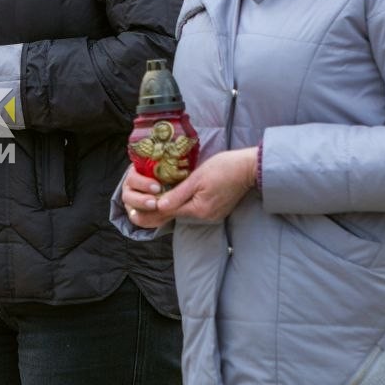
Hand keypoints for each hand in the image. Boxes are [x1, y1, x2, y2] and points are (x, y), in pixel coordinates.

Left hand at [126, 148, 258, 225]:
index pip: (169, 213)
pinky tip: (172, 202)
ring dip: (168, 210)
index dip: (151, 212)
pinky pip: (193, 210)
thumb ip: (178, 194)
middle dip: (157, 214)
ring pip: (184, 213)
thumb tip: (159, 206)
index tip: (134, 214)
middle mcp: (205, 216)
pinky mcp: (216, 210)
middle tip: (135, 214)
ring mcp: (211, 215)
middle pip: (176, 215)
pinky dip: (181, 206)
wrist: (249, 168)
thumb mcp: (197, 178)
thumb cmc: (224, 168)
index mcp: (199, 209)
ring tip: (149, 207)